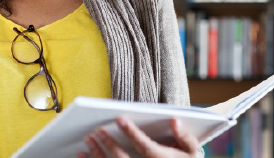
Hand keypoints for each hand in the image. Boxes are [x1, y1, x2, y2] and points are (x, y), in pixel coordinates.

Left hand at [77, 117, 198, 157]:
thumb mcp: (192, 151)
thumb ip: (185, 136)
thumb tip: (174, 121)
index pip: (144, 146)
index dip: (132, 133)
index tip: (119, 119)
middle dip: (108, 144)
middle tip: (96, 130)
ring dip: (96, 155)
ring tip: (87, 140)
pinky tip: (82, 155)